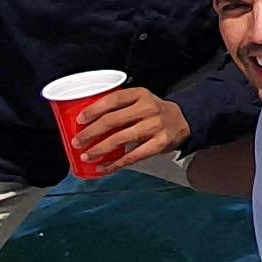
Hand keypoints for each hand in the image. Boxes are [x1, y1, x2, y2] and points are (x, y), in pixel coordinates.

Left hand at [70, 82, 191, 173]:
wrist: (183, 121)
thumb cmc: (155, 111)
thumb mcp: (140, 100)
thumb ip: (121, 107)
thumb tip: (89, 122)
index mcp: (140, 94)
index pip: (112, 100)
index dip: (93, 110)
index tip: (80, 120)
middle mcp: (147, 109)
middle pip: (112, 120)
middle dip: (91, 133)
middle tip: (77, 141)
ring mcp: (154, 126)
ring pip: (120, 139)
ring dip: (99, 149)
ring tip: (86, 156)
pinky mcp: (159, 144)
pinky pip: (133, 156)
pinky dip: (116, 163)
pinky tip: (104, 167)